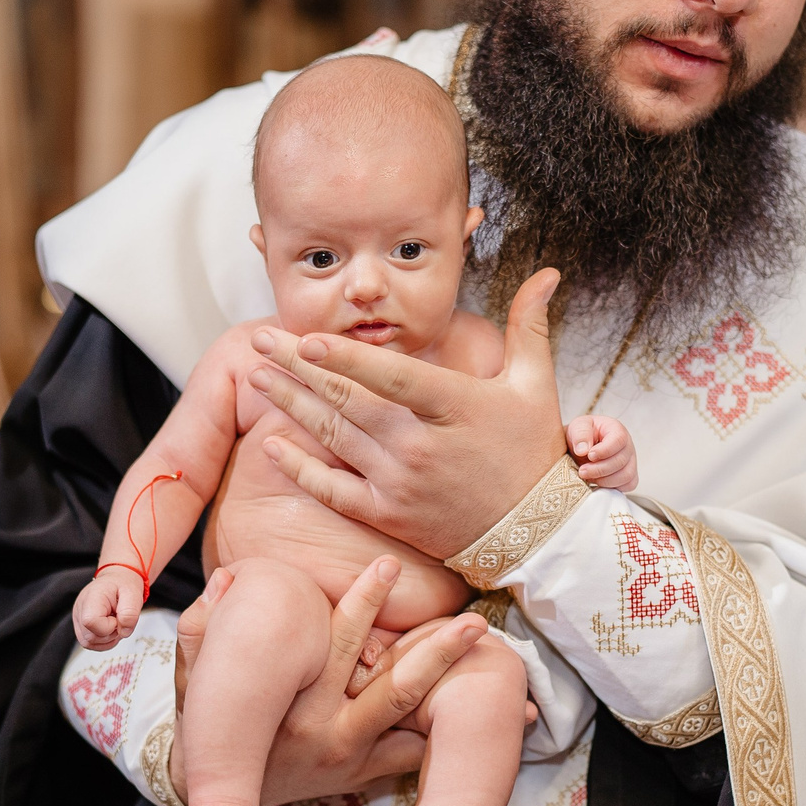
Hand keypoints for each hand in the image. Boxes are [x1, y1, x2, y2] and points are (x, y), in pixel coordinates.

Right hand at [72, 570, 143, 649]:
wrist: (117, 580)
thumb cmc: (123, 585)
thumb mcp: (133, 594)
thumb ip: (130, 614)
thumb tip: (123, 632)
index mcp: (91, 597)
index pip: (91, 622)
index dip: (109, 626)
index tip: (117, 616)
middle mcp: (80, 609)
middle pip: (90, 637)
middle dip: (110, 633)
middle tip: (118, 619)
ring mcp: (78, 619)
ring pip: (89, 643)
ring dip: (107, 638)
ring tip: (114, 622)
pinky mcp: (81, 627)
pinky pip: (90, 643)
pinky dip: (104, 641)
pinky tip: (110, 628)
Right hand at [170, 556, 484, 805]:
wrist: (215, 799)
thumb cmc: (210, 729)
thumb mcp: (197, 680)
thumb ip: (207, 628)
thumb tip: (231, 576)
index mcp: (295, 702)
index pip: (338, 644)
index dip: (365, 604)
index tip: (389, 567)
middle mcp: (330, 731)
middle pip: (395, 685)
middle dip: (435, 649)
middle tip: (472, 619)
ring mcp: (353, 757)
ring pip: (413, 717)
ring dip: (455, 686)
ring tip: (494, 660)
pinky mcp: (364, 774)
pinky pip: (414, 754)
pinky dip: (454, 737)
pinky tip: (505, 720)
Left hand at [245, 268, 569, 558]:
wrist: (536, 533)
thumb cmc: (532, 451)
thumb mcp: (536, 384)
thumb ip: (530, 325)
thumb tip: (549, 272)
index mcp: (454, 406)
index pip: (393, 377)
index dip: (349, 359)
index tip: (308, 338)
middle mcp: (420, 445)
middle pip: (348, 400)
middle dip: (297, 367)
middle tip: (259, 337)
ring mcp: (400, 482)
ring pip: (334, 437)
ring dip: (290, 405)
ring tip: (256, 375)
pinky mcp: (389, 514)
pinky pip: (334, 490)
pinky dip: (300, 469)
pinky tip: (270, 445)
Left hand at [566, 414, 637, 489]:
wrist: (582, 446)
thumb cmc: (582, 435)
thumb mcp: (578, 427)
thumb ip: (580, 434)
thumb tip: (583, 450)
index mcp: (617, 430)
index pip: (619, 440)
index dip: (605, 450)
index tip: (589, 455)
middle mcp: (627, 445)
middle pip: (621, 461)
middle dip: (599, 469)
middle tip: (582, 471)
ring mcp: (630, 461)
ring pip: (626, 475)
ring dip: (605, 480)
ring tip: (588, 477)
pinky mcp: (629, 475)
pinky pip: (629, 485)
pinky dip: (613, 487)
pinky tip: (598, 482)